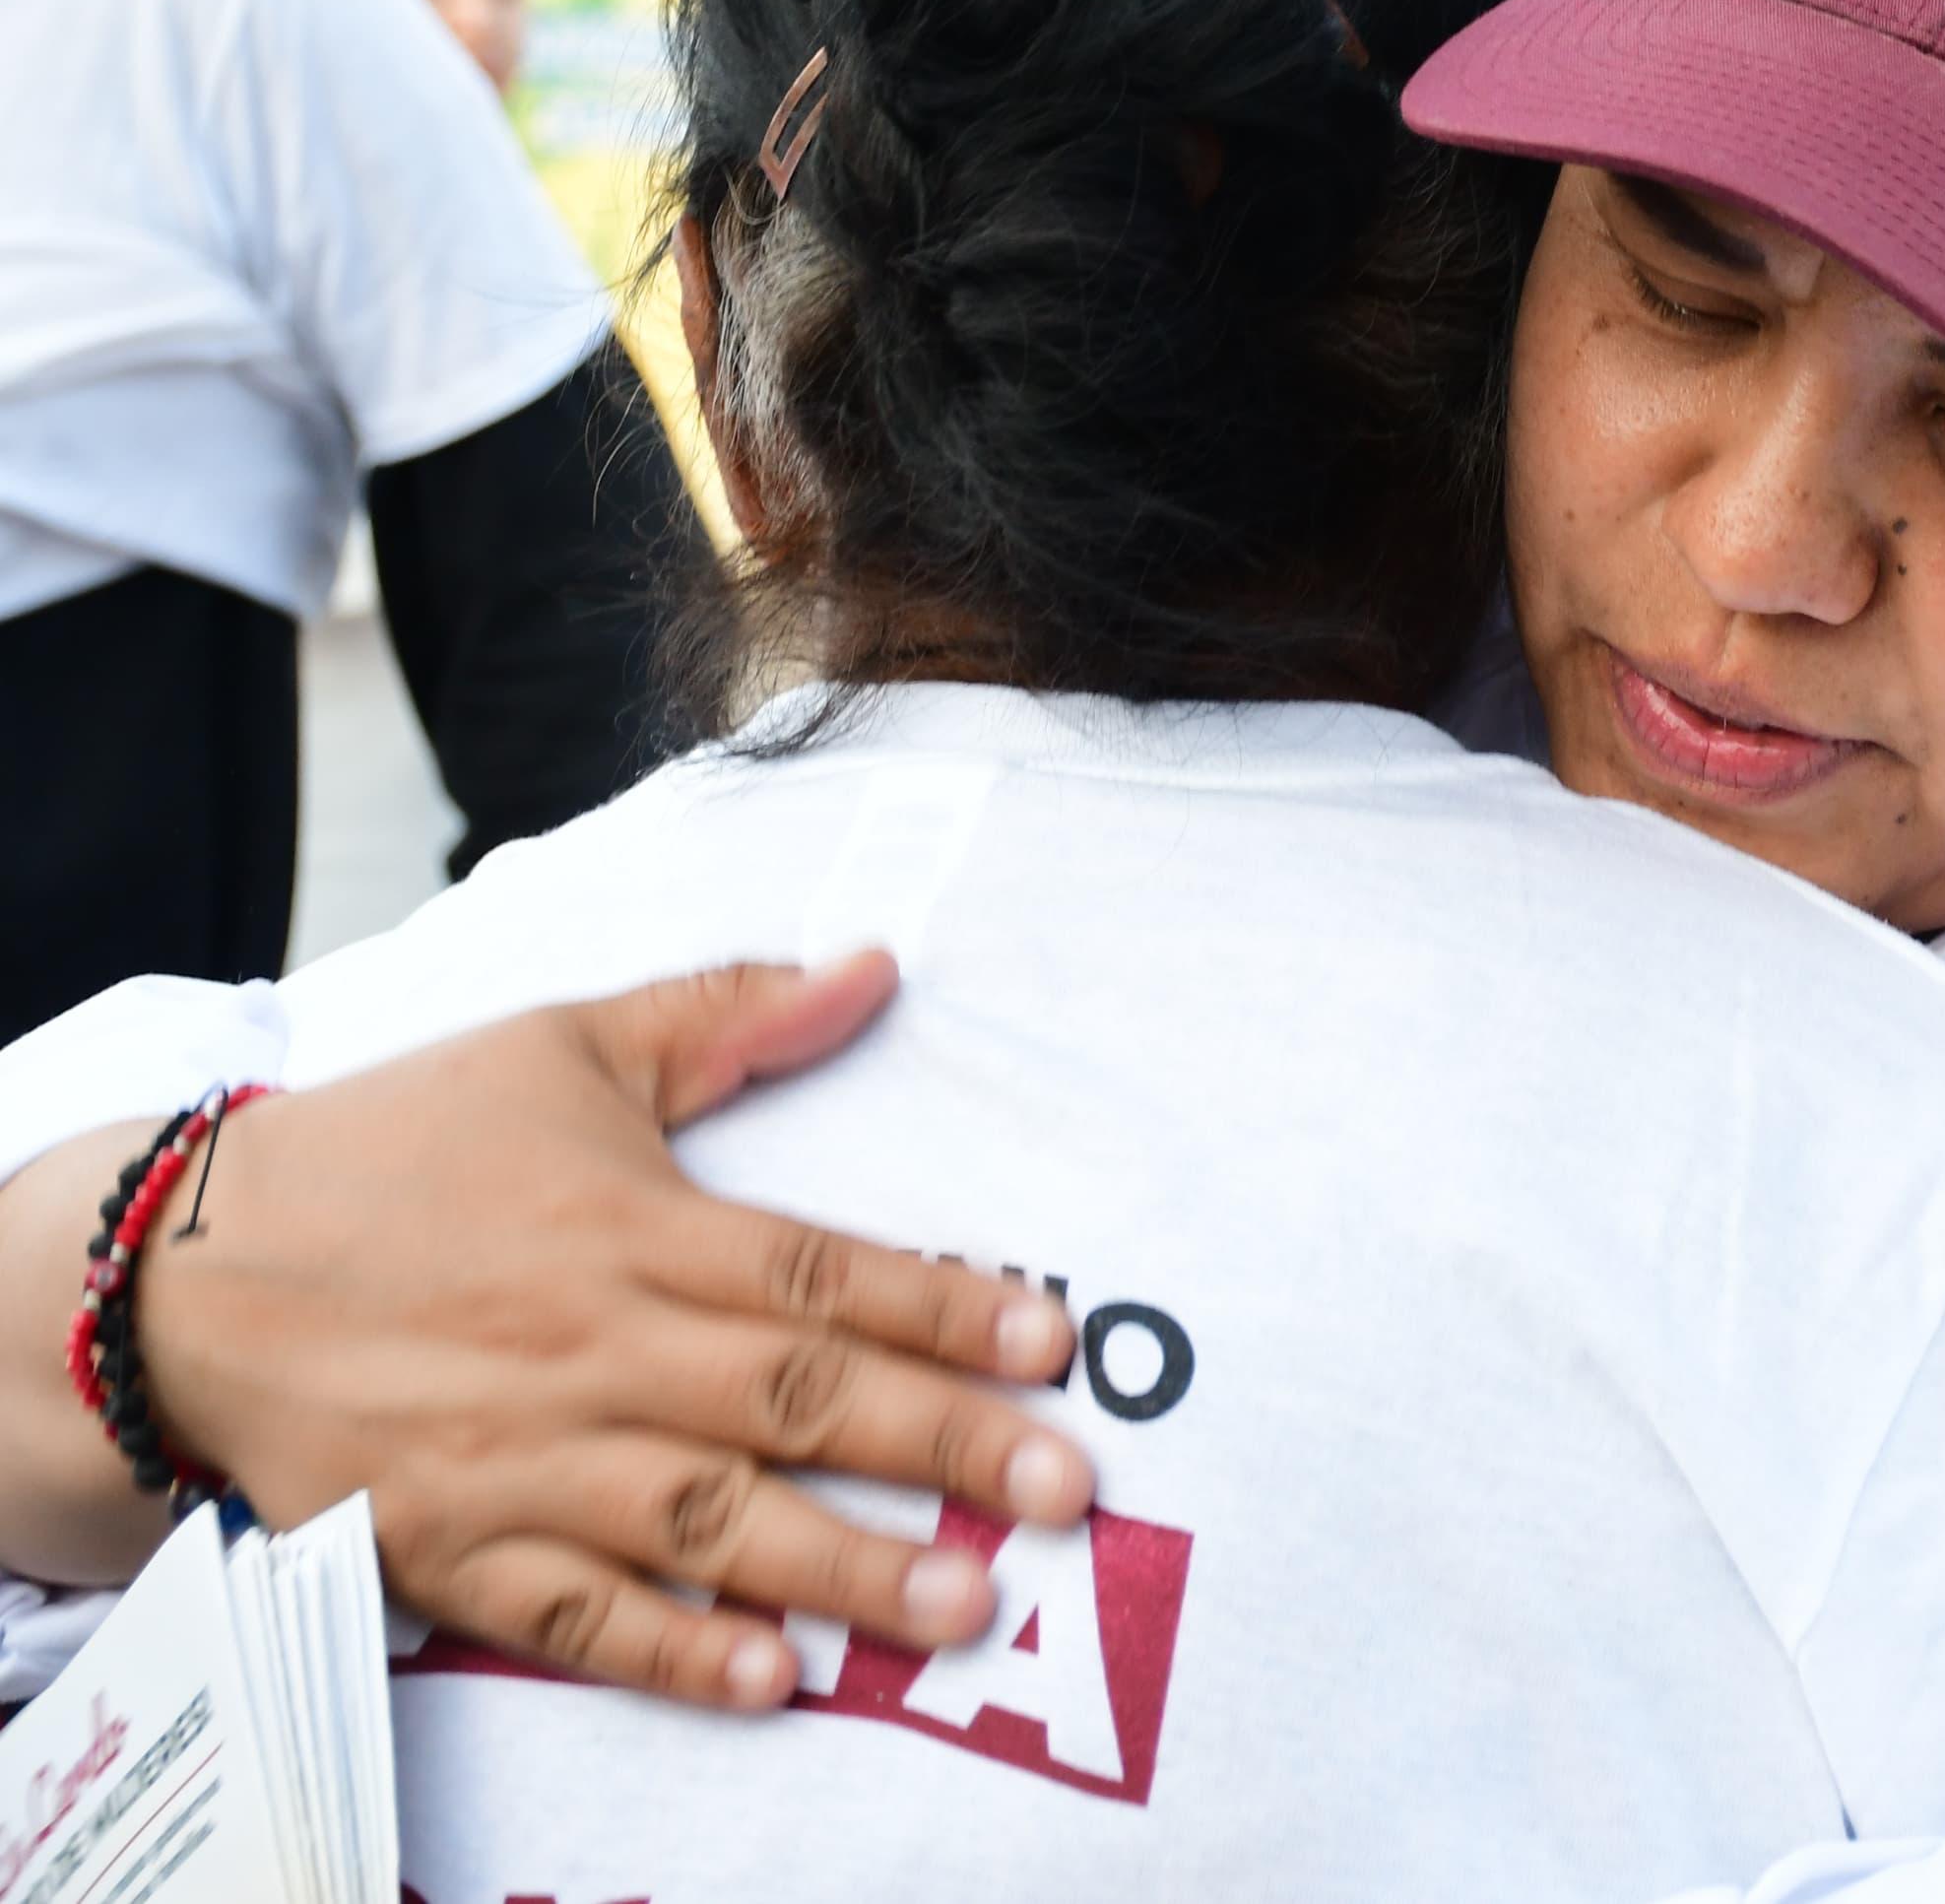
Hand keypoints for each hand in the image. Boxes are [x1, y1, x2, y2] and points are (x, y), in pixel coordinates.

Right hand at [130, 957, 1092, 1710]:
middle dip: (942, 1450)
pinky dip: (670, 1652)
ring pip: (705, 1522)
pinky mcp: (449, 1549)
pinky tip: (769, 1678)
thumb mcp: (561, 1045)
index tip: (1049, 1343)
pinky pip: (574, 1616)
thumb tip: (874, 965)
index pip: (817, 1273)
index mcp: (629, 1226)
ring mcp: (520, 1460)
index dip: (943, 1307)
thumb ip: (728, 1013)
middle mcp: (592, 1349)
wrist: (182, 1274)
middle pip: (795, 1401)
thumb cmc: (393, 1150)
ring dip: (840, 1569)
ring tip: (960, 1606)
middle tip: (1066, 1494)